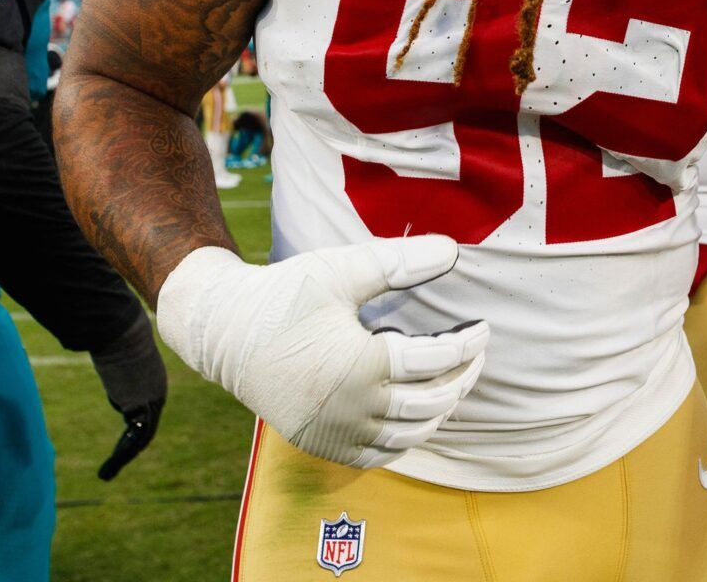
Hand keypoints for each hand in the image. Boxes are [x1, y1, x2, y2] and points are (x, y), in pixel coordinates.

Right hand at [90, 308, 168, 480]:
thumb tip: (91, 342)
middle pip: (147, 425)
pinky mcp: (141, 407)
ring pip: (142, 436)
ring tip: (107, 474)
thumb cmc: (115, 332)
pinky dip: (122, 457)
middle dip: (132, 445)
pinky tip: (109, 469)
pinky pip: (134, 438)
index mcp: (153, 380)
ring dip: (124, 457)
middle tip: (119, 461)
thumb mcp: (115, 348)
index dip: (136, 424)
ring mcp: (153, 400)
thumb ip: (111, 356)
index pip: (146, 408)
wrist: (122, 329)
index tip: (125, 437)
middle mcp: (157, 393)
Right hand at [155, 237, 489, 468]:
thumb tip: (453, 250)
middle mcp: (352, 408)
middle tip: (476, 356)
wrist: (224, 332)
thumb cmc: (284, 295)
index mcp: (362, 366)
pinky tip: (415, 416)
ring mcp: (335, 432)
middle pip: (430, 404)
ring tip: (453, 384)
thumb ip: (399, 262)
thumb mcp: (341, 269)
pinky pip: (377, 455)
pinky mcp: (320, 443)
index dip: (466, 346)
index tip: (483, 328)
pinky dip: (404, 440)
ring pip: (408, 437)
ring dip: (438, 413)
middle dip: (461, 379)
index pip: (435, 363)